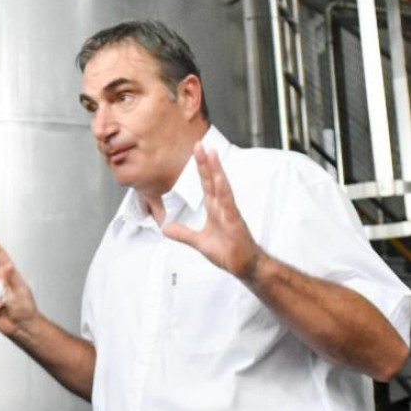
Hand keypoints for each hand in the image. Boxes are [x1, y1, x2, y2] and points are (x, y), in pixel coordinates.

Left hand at [164, 143, 264, 279]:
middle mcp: (223, 206)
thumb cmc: (228, 252)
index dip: (201, 168)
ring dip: (216, 170)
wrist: (244, 266)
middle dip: (206, 162)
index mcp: (215, 208)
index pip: (206, 183)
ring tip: (211, 155)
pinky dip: (224, 192)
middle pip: (213, 180)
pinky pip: (229, 204)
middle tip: (199, 144)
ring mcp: (230, 213)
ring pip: (222, 187)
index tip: (197, 152)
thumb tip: (166, 228)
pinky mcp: (235, 222)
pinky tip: (220, 181)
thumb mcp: (198, 242)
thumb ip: (182, 233)